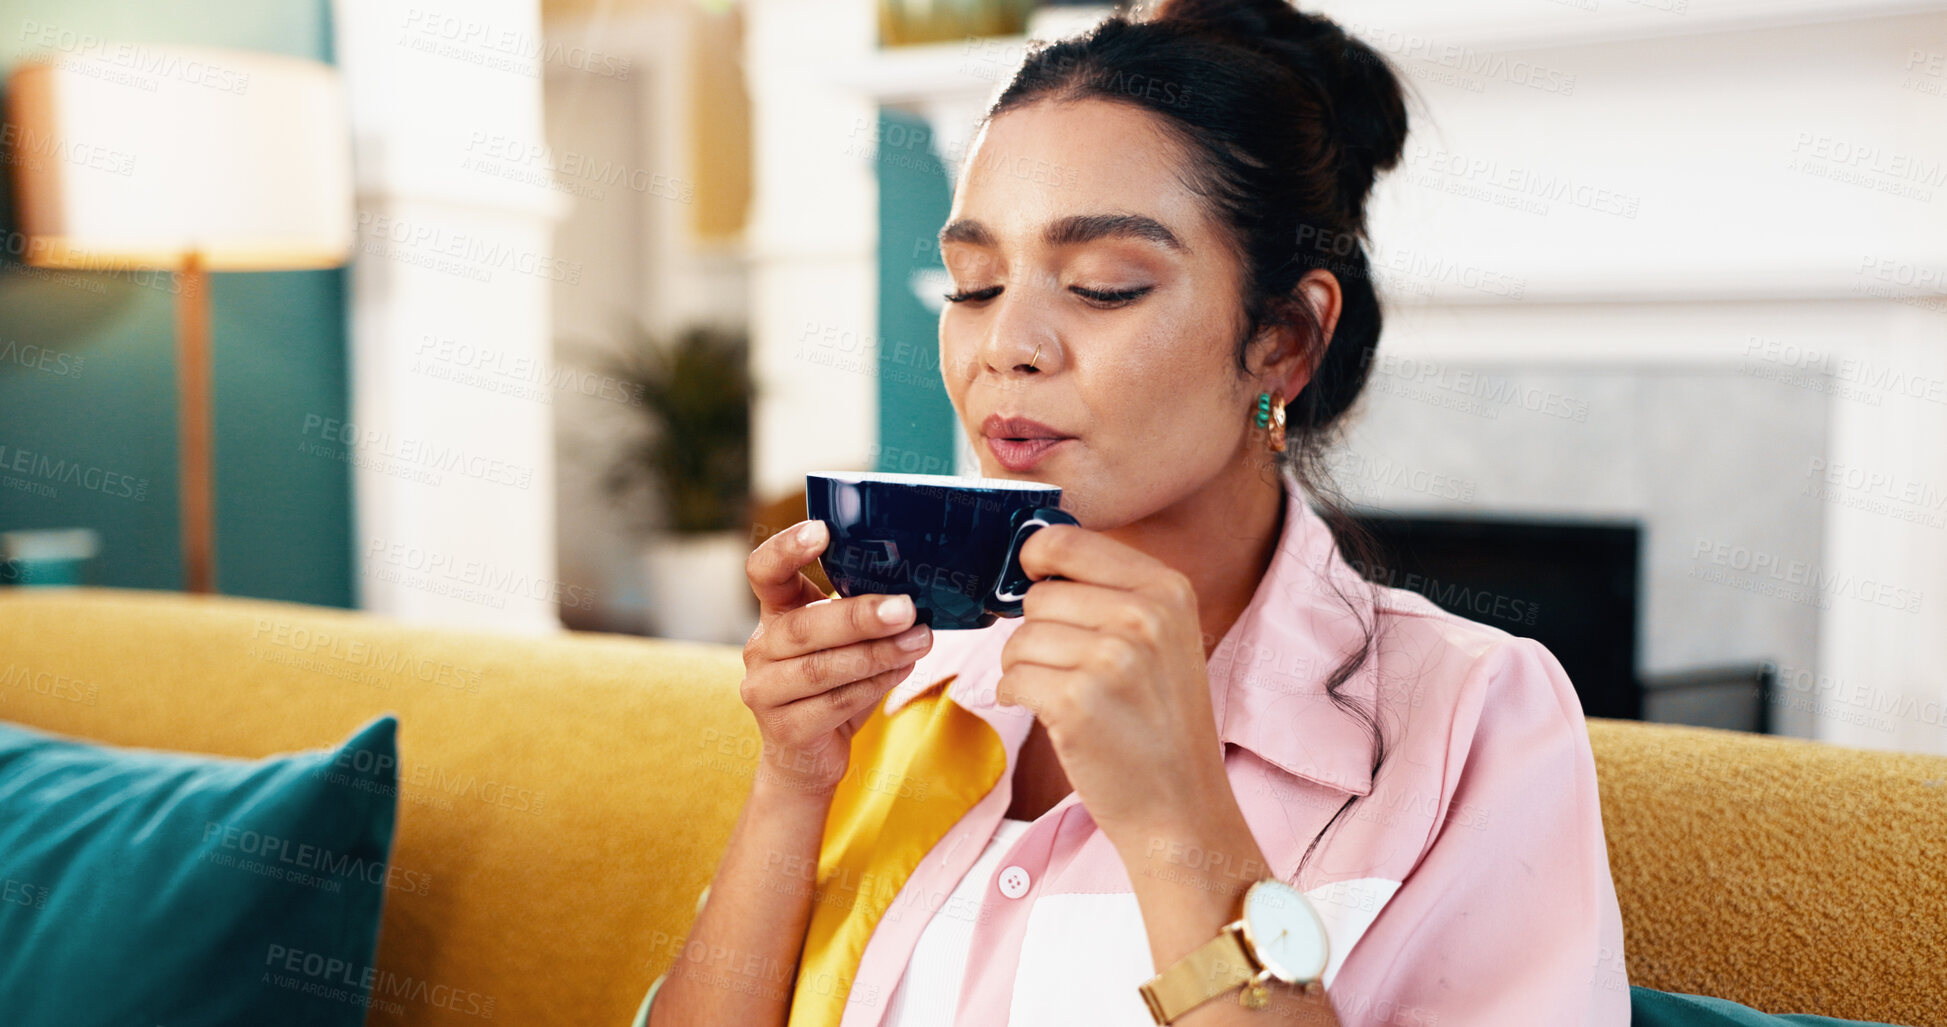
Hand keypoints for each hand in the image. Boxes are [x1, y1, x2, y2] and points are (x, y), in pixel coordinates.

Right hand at [740, 519, 933, 795]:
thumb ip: (859, 610)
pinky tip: (902, 670)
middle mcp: (759, 648)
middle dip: (859, 616)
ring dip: (877, 654)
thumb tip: (917, 583)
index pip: (763, 571)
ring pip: (821, 669)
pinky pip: (832, 705)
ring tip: (920, 641)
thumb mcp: (842, 639)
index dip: (786, 548)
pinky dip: (872, 686)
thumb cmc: (834, 684)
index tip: (822, 530)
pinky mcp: (783, 730)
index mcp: (774, 613)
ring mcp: (764, 691)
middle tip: (906, 607)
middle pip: (803, 626)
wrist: (808, 756)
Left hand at [994, 524, 1230, 845]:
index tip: (1037, 582)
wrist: (1181, 807)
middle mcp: (1144, 616)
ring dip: (1025, 669)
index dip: (1036, 561)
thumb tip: (1033, 551)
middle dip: (1038, 633)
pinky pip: (1011, 678)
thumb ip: (1110, 591)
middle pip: (1039, 597)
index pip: (1067, 541)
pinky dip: (1017, 698)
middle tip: (1070, 669)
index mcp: (1167, 589)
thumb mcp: (1162, 638)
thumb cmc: (1159, 722)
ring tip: (1066, 696)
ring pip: (1019, 638)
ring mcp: (1111, 658)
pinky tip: (1054, 717)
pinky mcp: (1076, 701)